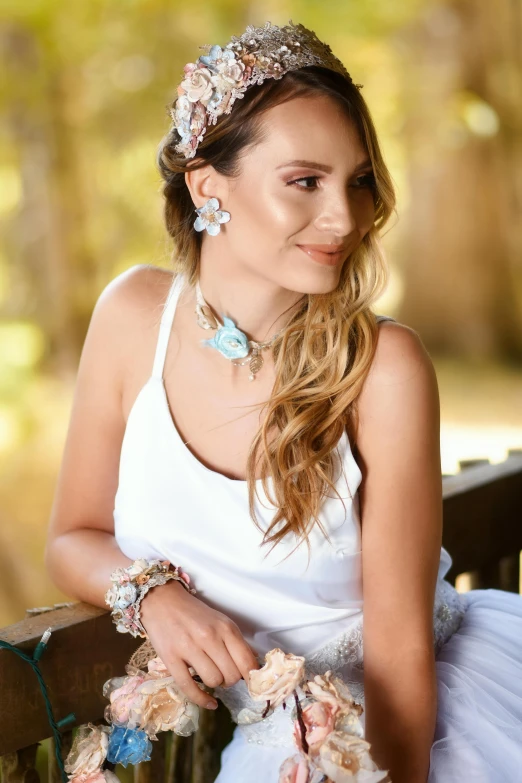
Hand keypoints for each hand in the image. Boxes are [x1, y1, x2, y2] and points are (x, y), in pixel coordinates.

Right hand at [140, 579, 259, 709]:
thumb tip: (255, 664)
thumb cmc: (194, 613)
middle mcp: (209, 637)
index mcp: (225, 628)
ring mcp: (188, 648)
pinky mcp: (170, 659)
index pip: (247, 662)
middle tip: (224, 674)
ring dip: (215, 684)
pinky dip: (201, 700)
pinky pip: (188, 687)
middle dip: (230, 680)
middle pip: (231, 675)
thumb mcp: (220, 621)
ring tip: (210, 674)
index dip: (251, 677)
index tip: (250, 682)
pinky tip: (209, 703)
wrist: (162, 601)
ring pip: (213, 681)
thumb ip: (237, 642)